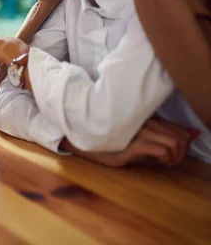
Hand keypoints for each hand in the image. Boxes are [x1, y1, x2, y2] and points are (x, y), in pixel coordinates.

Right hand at [61, 117, 196, 166]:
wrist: (87, 143)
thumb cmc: (112, 140)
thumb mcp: (140, 136)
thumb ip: (165, 133)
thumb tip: (194, 133)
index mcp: (148, 118)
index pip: (179, 128)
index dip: (185, 142)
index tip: (177, 153)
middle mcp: (146, 122)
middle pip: (181, 136)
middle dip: (183, 152)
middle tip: (172, 160)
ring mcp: (139, 131)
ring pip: (175, 142)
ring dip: (176, 156)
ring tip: (166, 162)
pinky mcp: (134, 143)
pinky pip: (162, 149)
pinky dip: (166, 158)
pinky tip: (159, 161)